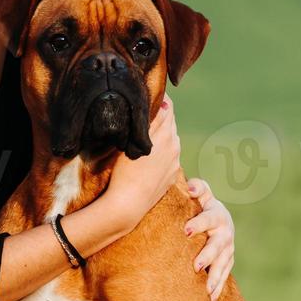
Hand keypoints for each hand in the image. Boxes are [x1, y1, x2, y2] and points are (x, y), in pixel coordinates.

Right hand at [103, 94, 181, 227]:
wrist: (128, 204)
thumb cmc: (124, 172)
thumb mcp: (133, 141)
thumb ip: (149, 121)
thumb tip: (162, 103)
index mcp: (166, 134)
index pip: (168, 108)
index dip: (160, 100)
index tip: (149, 96)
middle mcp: (175, 145)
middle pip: (170, 123)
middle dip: (161, 117)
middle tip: (144, 115)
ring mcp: (175, 161)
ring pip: (171, 140)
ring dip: (162, 136)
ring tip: (146, 137)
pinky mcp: (173, 175)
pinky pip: (170, 157)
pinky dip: (163, 153)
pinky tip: (149, 158)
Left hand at [182, 177, 234, 300]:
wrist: (218, 219)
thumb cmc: (202, 205)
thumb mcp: (202, 194)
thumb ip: (198, 188)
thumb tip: (191, 187)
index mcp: (218, 214)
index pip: (209, 218)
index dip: (199, 223)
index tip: (185, 230)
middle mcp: (226, 232)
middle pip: (218, 246)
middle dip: (208, 256)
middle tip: (196, 266)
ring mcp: (228, 249)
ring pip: (223, 264)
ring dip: (215, 277)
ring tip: (206, 290)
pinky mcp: (228, 262)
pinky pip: (224, 277)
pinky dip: (218, 288)